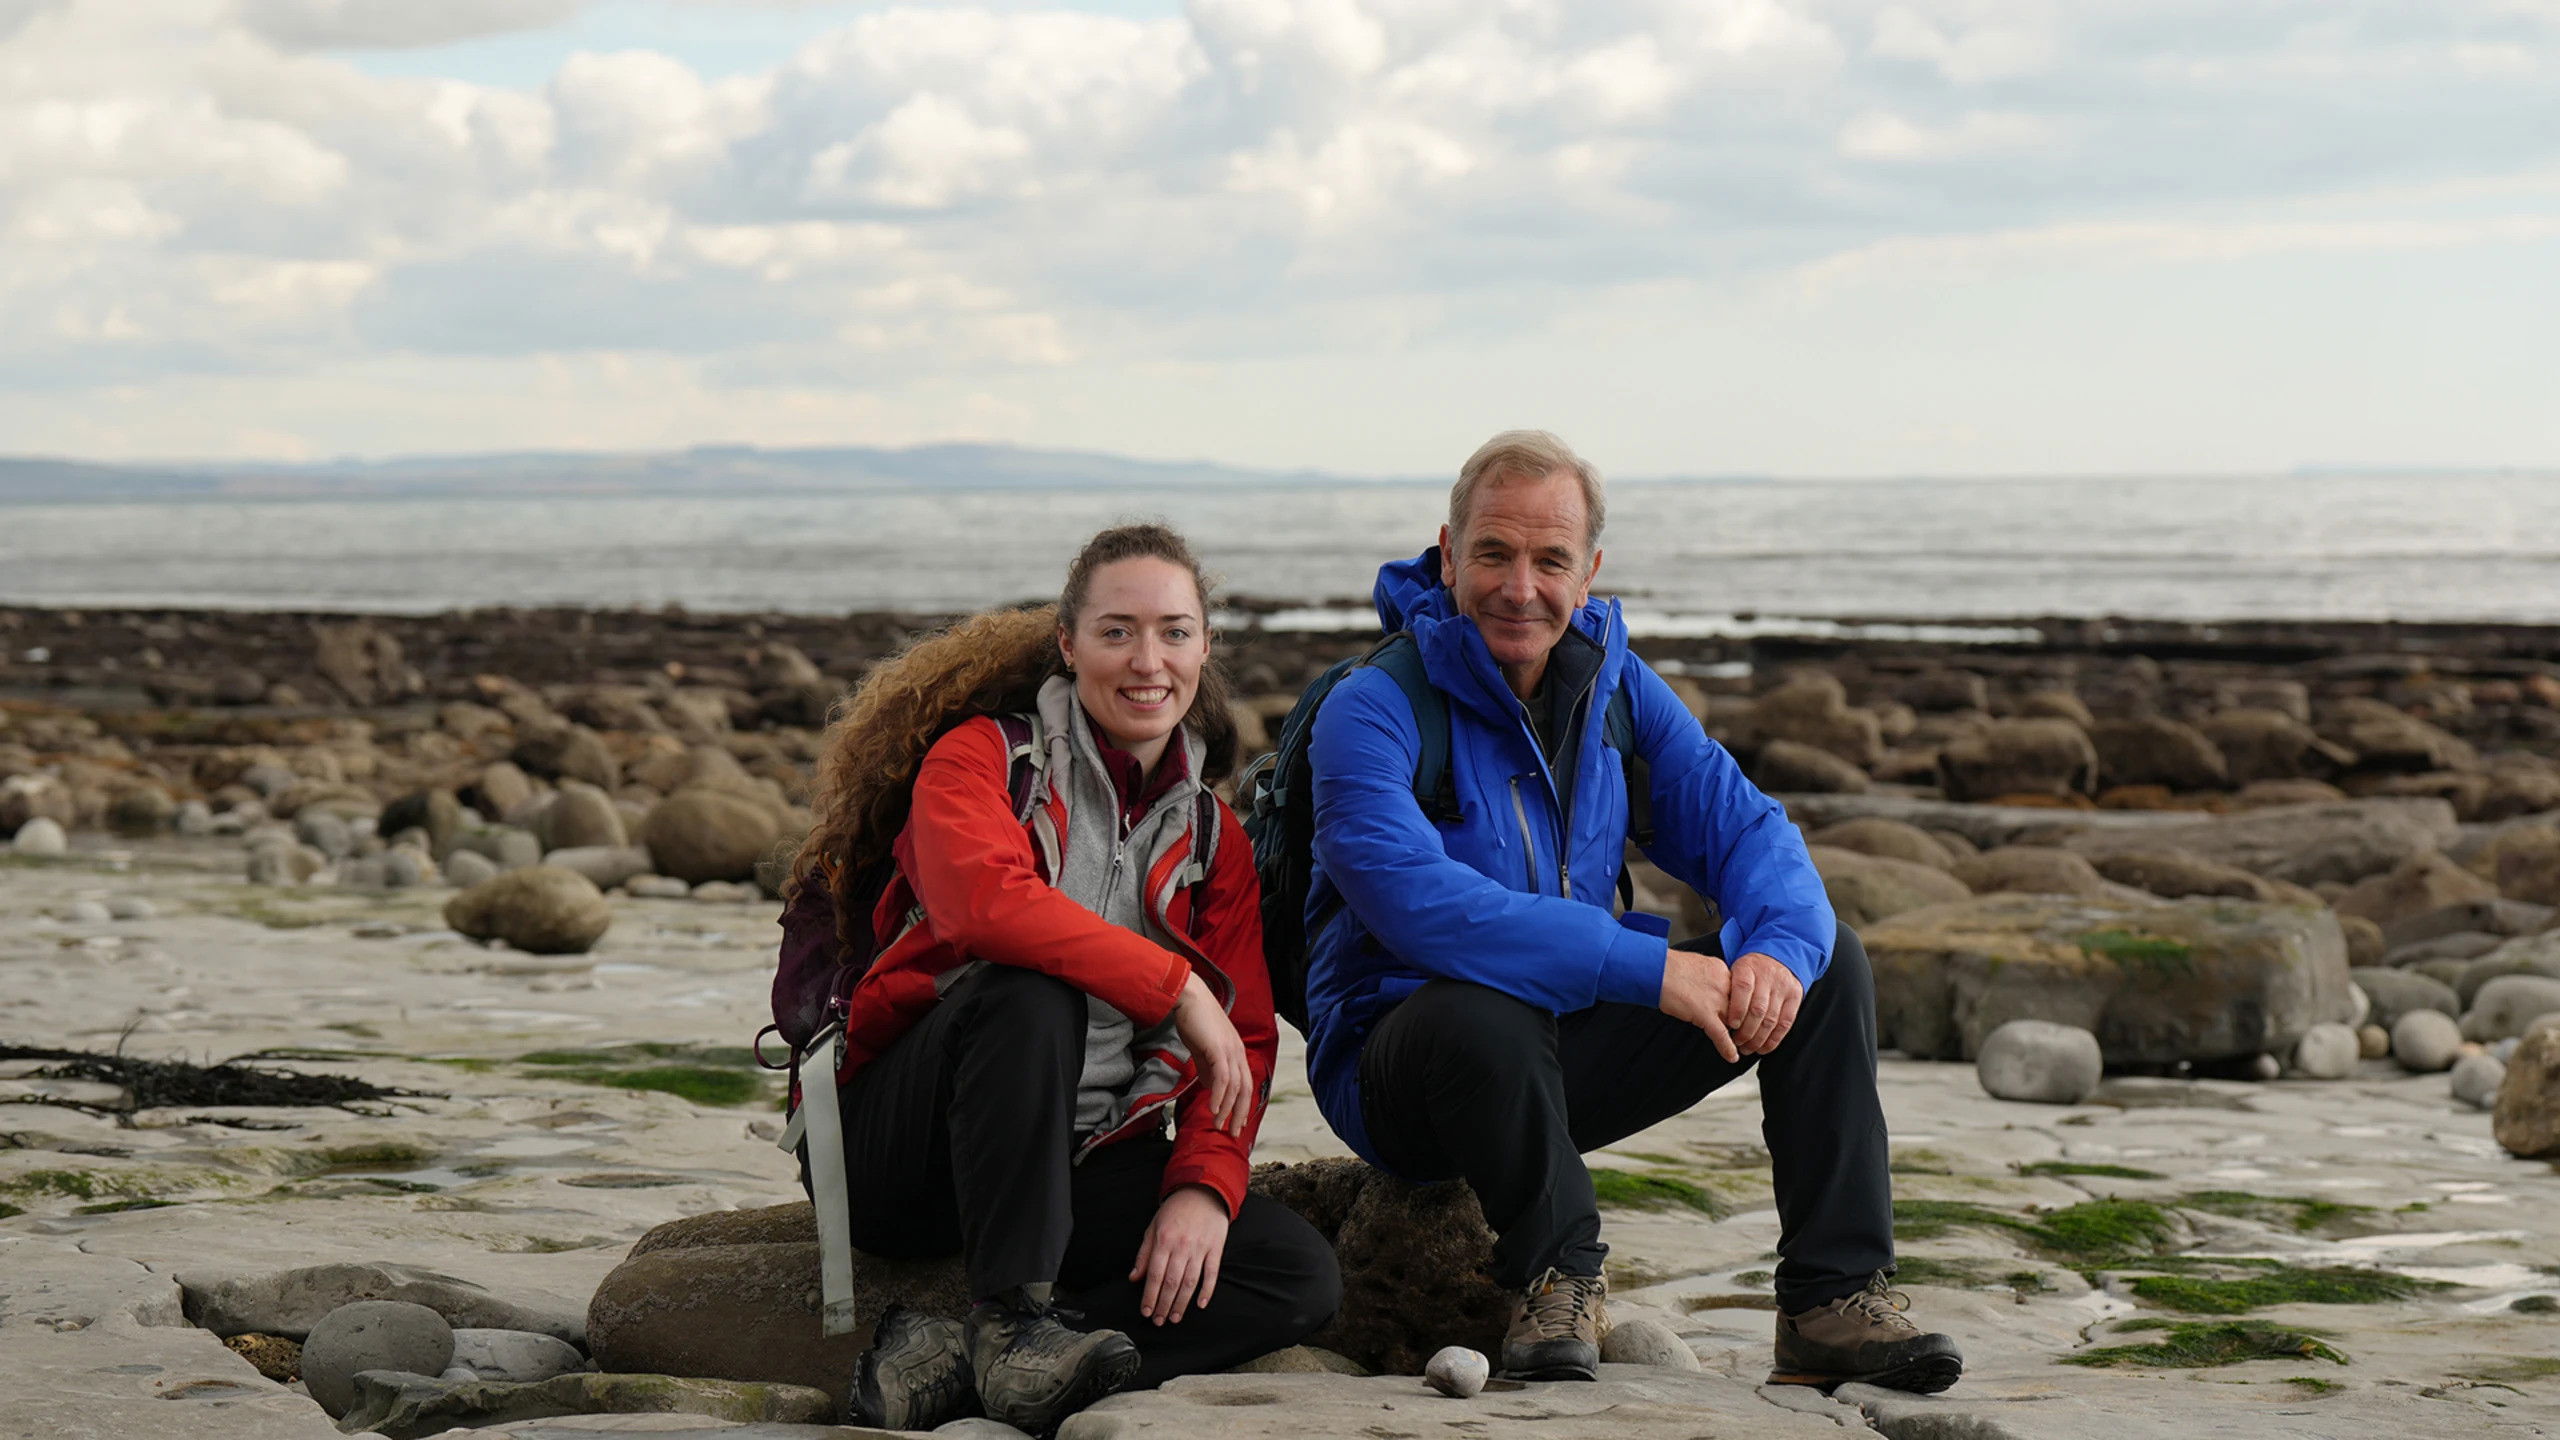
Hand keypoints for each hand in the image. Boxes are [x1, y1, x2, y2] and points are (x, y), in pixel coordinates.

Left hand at [1129, 1184, 1228, 1324]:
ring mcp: (1200, 1248)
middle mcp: (1181, 1246)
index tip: (1146, 1312)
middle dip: (1164, 1305)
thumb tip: (1134, 1277)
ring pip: (1190, 1282)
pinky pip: (1212, 1273)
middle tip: (1159, 1321)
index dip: (1150, 1296)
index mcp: (1164, 1240)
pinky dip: (1207, 1291)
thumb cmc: (1175, 1210)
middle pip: (1171, 1282)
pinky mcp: (1215, 1248)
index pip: (1154, 1275)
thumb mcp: (1153, 1227)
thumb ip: (1144, 1254)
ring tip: (1175, 1318)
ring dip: (1182, 1303)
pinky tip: (1200, 1304)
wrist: (1203, 1191)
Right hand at [1170, 972, 1248, 1132]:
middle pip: (1245, 1089)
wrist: (1187, 997)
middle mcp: (1238, 1052)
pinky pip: (1222, 1078)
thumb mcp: (1202, 1049)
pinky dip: (1219, 1096)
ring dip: (1227, 1109)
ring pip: (1235, 1087)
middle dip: (1239, 1113)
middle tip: (1232, 1133)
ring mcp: (1230, 1050)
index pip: (1244, 1084)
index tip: (1234, 1123)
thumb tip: (1210, 1088)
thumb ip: (1207, 1069)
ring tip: (1218, 1125)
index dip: (1241, 1105)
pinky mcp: (1218, 1049)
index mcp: (1236, 1052)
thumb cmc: (1193, 1020)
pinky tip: (1212, 1109)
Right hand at [1658, 949, 1737, 1061]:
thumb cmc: (1667, 966)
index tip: (1742, 1015)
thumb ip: (1707, 976)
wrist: (1656, 969)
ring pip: (1736, 1023)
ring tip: (1743, 1046)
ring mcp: (1716, 1000)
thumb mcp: (1696, 964)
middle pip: (1741, 1008)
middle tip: (1746, 1033)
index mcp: (1722, 970)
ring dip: (1740, 1037)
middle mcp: (1724, 985)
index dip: (1740, 1006)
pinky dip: (1728, 1048)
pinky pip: (1721, 1035)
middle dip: (1743, 1023)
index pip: (1739, 992)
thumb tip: (1706, 986)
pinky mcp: (1704, 1014)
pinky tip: (1732, 1056)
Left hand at [1722, 952, 1802, 1055]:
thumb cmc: (1749, 969)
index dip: (1737, 1009)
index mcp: (1748, 967)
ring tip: (1747, 1048)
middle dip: (1746, 1031)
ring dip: (1758, 1038)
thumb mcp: (1734, 970)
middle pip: (1758, 1008)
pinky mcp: (1795, 996)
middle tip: (1736, 1042)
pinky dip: (1774, 1039)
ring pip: (1771, 1018)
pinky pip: (1785, 1022)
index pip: (1743, 988)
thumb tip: (1715, 1017)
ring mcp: (1783, 987)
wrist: (1777, 955)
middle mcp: (1768, 976)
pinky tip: (1763, 1048)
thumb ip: (1727, 989)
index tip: (1730, 1025)